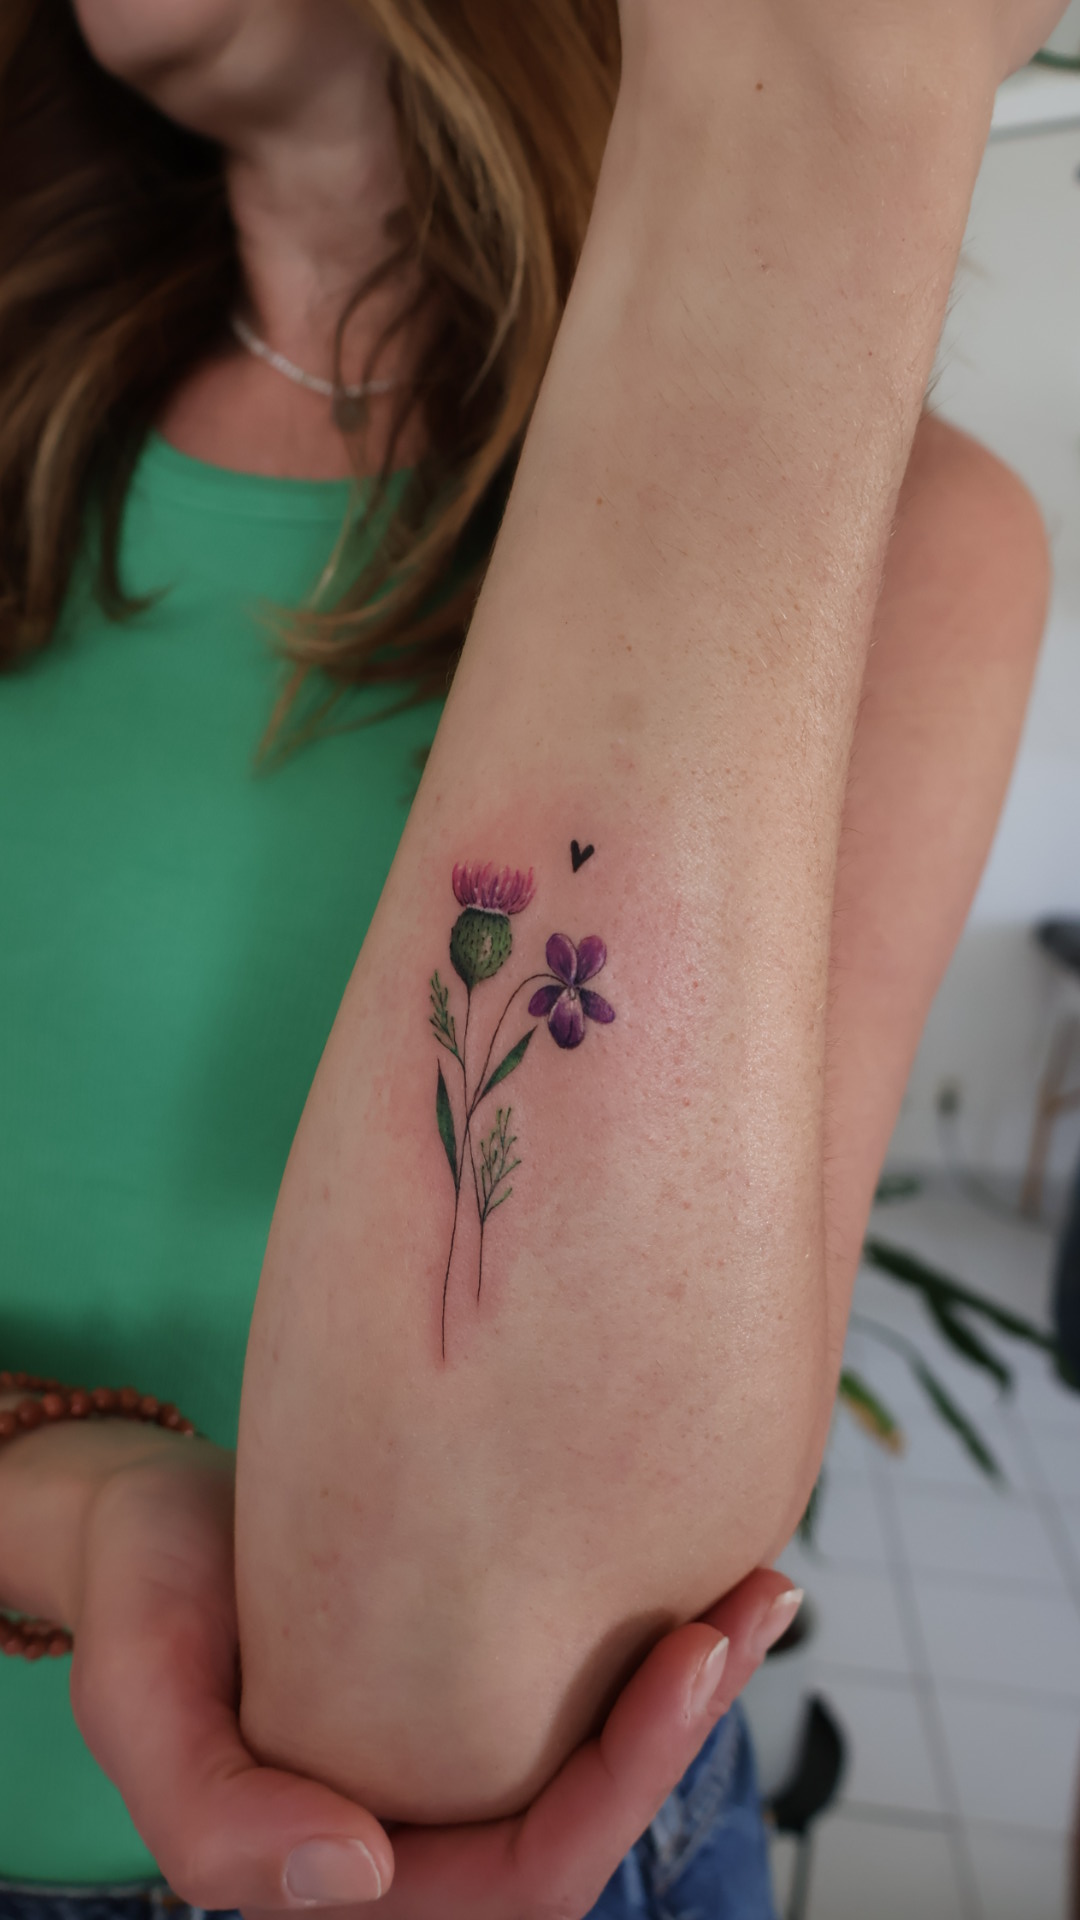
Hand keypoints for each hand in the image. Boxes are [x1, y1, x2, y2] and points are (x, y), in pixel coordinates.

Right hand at [69, 1440, 794, 1916]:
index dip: (624, 1784)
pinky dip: (644, 1637)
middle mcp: (420, 1831)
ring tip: (761, 1586)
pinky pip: (574, 1690)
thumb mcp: (138, 1699)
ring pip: (597, 1756)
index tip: (687, 1657)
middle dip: (688, 1726)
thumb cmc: (139, 1597)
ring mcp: (448, 1760)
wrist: (143, 1516)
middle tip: (759, 1601)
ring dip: (689, 1682)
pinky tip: (696, 1568)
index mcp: (356, 1869)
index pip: (528, 1879)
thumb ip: (214, 1816)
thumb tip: (355, 1872)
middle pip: (592, 1820)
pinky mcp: (465, 1683)